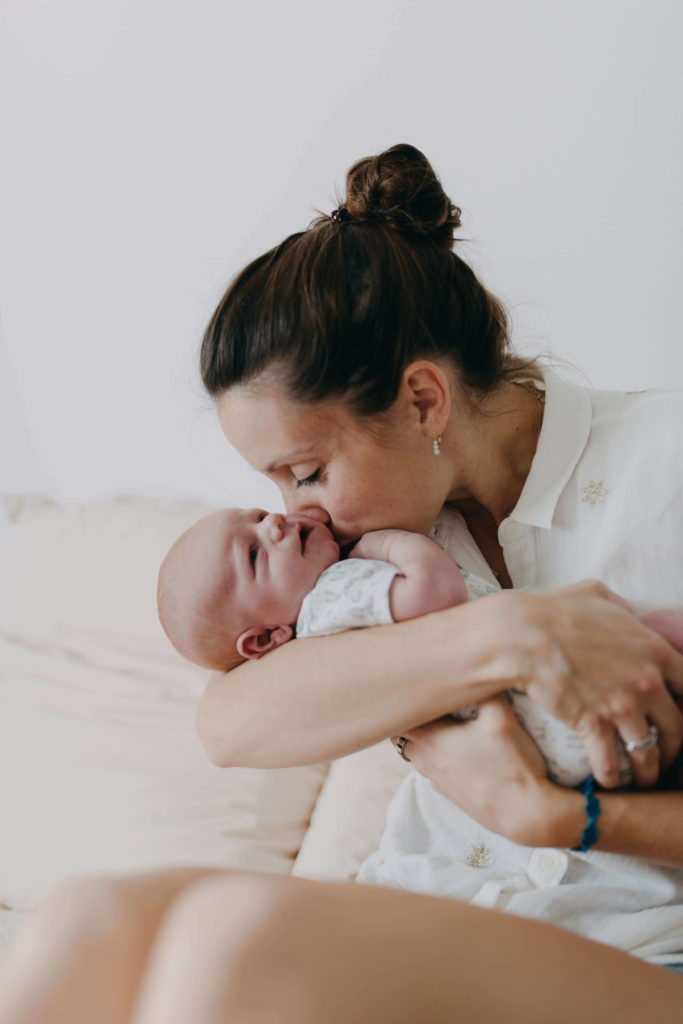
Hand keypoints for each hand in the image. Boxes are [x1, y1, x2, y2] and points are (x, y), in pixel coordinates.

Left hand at [392, 696, 581, 846]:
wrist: (527, 815)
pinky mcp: (451, 793)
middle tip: (431, 696)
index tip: (416, 683)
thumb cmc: (512, 764)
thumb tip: (482, 663)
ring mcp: (436, 779)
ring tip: (449, 719)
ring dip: (428, 734)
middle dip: (415, 714)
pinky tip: (465, 747)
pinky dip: (442, 754)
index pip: (396, 713)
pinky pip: (436, 766)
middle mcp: (423, 760)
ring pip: (418, 750)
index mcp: (427, 739)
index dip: (404, 696)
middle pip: (404, 731)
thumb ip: (486, 688)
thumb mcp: (501, 717)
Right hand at [480, 581, 682, 788]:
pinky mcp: (595, 725)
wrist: (524, 635)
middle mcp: (647, 681)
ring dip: (647, 770)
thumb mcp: (595, 595)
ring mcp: (623, 706)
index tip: (678, 714)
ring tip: (642, 779)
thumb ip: (619, 606)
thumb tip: (624, 611)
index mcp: (653, 650)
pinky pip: (611, 762)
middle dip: (673, 746)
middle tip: (664, 754)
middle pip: (676, 726)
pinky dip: (611, 776)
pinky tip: (607, 781)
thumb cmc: (555, 612)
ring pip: (648, 751)